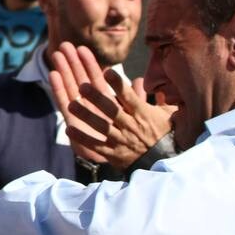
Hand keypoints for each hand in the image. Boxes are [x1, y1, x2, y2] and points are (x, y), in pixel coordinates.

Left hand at [48, 42, 176, 170]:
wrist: (163, 162)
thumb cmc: (163, 134)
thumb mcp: (165, 113)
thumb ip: (155, 94)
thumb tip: (142, 79)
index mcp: (143, 114)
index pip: (129, 97)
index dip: (118, 84)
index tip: (108, 72)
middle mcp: (131, 126)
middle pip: (111, 110)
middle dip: (97, 98)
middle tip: (82, 86)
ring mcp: (121, 141)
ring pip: (101, 127)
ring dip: (86, 116)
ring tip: (71, 105)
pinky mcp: (114, 154)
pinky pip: (96, 146)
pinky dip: (82, 138)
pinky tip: (69, 129)